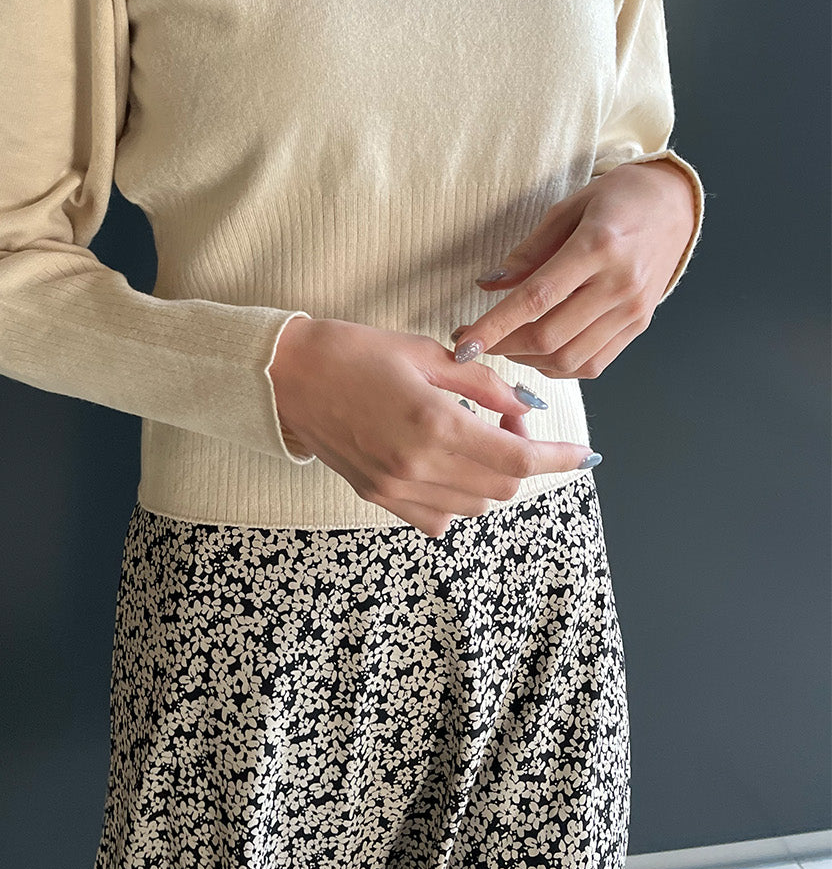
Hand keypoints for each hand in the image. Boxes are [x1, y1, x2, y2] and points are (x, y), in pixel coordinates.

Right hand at [268, 316, 597, 537]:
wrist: (285, 376)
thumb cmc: (351, 351)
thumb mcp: (424, 352)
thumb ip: (481, 383)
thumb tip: (524, 404)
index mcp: (433, 425)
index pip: (518, 458)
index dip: (559, 458)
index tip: (584, 455)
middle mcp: (417, 467)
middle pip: (502, 486)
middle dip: (521, 456)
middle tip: (504, 415)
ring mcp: (395, 489)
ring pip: (473, 505)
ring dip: (490, 475)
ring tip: (472, 433)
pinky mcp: (377, 497)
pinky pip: (438, 517)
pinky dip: (456, 494)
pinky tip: (444, 460)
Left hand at [451, 160, 697, 380]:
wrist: (675, 205)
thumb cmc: (618, 199)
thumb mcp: (566, 208)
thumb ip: (528, 252)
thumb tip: (489, 284)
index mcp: (596, 247)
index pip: (535, 298)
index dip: (494, 326)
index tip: (462, 344)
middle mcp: (618, 285)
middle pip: (549, 336)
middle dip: (502, 346)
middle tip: (474, 340)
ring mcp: (632, 310)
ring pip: (569, 358)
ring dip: (527, 361)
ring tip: (506, 344)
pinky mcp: (639, 326)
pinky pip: (593, 364)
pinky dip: (558, 367)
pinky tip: (538, 353)